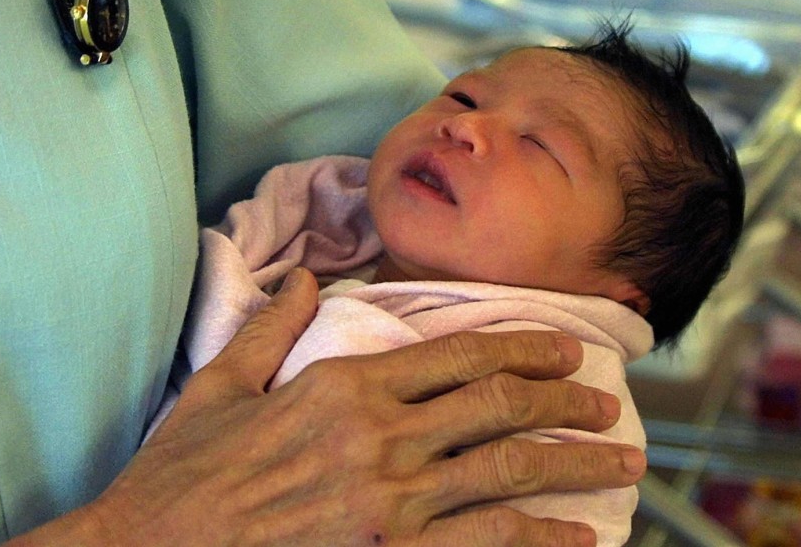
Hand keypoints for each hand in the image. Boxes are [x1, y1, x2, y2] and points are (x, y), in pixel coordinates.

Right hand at [11, 267, 644, 545]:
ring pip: (507, 471)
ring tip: (620, 460)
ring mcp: (389, 504)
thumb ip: (271, 329)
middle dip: (565, 401)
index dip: (525, 346)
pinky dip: (539, 538)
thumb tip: (307, 281)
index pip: (459, 354)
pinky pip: (485, 544)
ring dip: (574, 463)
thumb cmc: (180, 478)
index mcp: (344, 387)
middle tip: (609, 403)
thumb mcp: (219, 387)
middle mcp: (379, 439)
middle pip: (498, 405)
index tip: (568, 347)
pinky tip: (578, 538)